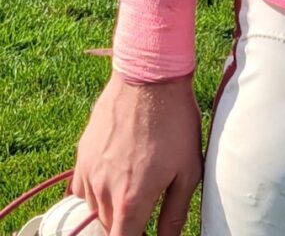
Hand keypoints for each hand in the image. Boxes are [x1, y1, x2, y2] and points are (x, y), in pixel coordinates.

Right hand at [72, 73, 202, 235]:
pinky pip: (82, 187)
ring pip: (95, 208)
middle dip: (128, 223)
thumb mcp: (188, 169)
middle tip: (148, 203)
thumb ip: (175, 213)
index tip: (145, 229)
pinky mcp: (82, 154)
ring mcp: (89, 171)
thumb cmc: (175, 122)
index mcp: (131, 201)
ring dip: (112, 206)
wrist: (150, 77)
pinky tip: (115, 173)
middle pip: (110, 227)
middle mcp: (103, 191)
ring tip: (135, 181)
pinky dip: (96, 189)